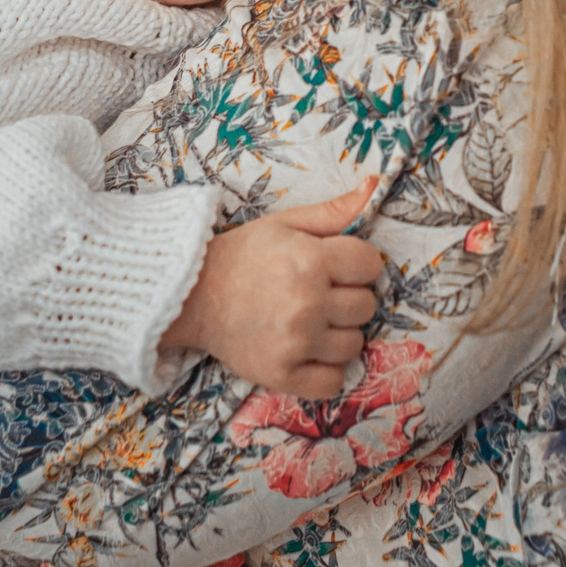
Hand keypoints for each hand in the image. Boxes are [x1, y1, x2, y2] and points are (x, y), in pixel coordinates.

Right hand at [163, 182, 381, 397]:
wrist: (191, 297)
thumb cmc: (241, 256)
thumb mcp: (285, 224)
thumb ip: (333, 211)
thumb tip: (374, 185)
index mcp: (310, 260)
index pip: (370, 265)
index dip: (356, 264)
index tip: (334, 267)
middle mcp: (307, 303)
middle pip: (366, 306)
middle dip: (346, 298)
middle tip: (316, 294)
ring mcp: (296, 343)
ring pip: (354, 344)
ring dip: (337, 334)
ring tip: (308, 322)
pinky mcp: (283, 375)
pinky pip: (334, 381)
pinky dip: (325, 370)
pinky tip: (305, 351)